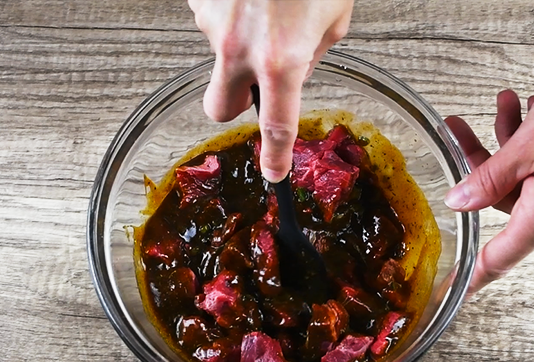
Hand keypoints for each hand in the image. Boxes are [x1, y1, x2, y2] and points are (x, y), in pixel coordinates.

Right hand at [188, 0, 353, 181]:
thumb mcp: (334, 12)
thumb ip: (315, 51)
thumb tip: (300, 68)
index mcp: (281, 57)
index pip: (276, 127)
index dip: (275, 156)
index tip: (274, 172)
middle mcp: (238, 46)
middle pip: (220, 109)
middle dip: (234, 105)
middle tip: (254, 85)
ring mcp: (213, 24)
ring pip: (219, 56)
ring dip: (239, 46)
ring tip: (266, 10)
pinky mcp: (199, 1)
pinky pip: (214, 22)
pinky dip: (231, 15)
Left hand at [444, 79, 533, 292]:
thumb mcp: (530, 145)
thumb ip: (489, 177)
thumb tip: (459, 201)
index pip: (499, 257)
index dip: (474, 277)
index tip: (454, 290)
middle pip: (501, 198)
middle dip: (480, 160)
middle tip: (460, 130)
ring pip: (521, 175)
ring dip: (509, 140)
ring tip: (507, 105)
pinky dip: (532, 139)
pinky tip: (532, 108)